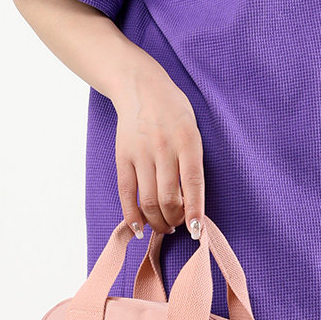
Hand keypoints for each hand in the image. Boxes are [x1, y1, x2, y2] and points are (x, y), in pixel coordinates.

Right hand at [114, 61, 204, 239]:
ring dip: (157, 222)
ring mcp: (141, 154)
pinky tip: (139, 228)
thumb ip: (192, 162)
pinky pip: (126, 193)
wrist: (140, 87)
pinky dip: (132, 215)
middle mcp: (163, 148)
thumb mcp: (193, 130)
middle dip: (175, 220)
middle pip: (168, 198)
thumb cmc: (174, 111)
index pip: (193, 184)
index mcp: (187, 141)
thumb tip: (189, 202)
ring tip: (164, 227)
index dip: (195, 211)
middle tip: (179, 225)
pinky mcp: (122, 157)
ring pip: (148, 201)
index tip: (197, 232)